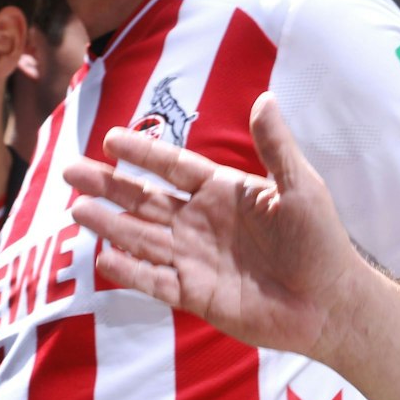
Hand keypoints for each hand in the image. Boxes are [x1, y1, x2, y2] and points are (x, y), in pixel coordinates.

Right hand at [63, 93, 366, 361]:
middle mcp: (202, 222)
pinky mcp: (195, 294)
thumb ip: (276, 147)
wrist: (328, 302)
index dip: (143, 153)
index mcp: (225, 192)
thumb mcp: (300, 187)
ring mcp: (195, 258)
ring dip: (110, 225)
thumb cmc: (320, 239)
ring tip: (78, 211)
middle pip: (147, 200)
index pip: (175, 167)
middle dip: (110, 186)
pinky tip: (104, 257)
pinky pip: (155, 281)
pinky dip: (130, 271)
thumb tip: (264, 98)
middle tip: (71, 171)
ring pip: (143, 237)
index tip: (110, 138)